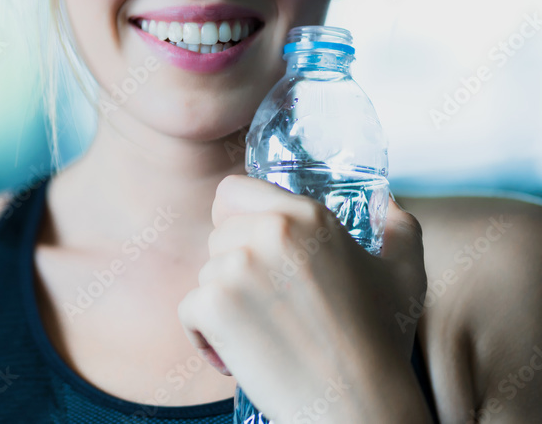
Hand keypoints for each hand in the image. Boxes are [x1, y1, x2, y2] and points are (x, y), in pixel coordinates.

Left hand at [177, 175, 427, 422]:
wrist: (357, 405)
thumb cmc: (379, 343)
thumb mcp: (404, 276)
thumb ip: (399, 229)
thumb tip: (389, 207)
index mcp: (307, 215)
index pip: (233, 190)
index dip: (234, 217)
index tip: (248, 247)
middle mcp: (269, 231)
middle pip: (218, 235)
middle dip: (234, 268)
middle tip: (270, 306)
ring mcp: (238, 267)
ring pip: (205, 273)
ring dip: (224, 304)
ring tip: (263, 332)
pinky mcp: (214, 304)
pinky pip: (189, 309)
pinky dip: (204, 336)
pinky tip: (238, 355)